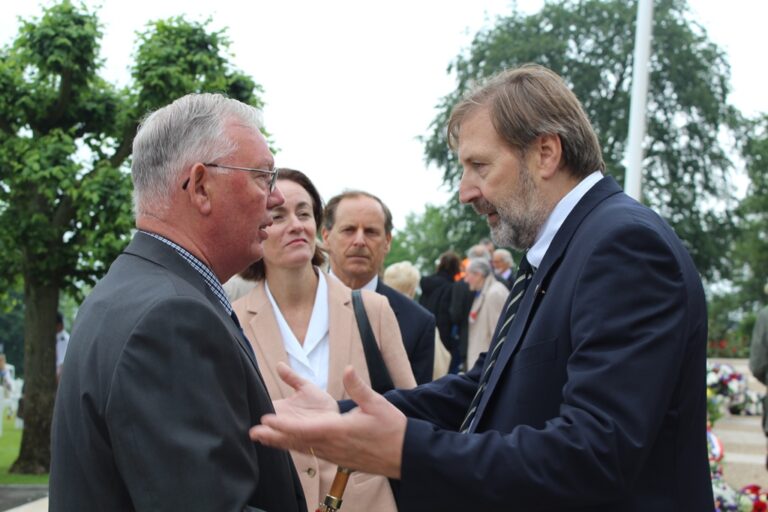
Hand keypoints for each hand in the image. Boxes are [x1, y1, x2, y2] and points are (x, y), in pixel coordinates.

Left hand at [250, 365, 405, 478]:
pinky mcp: (339, 459)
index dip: (284, 425)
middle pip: (298, 442)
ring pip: (303, 449)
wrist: (406, 455)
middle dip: (274, 437)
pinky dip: (297, 448)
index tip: (267, 420)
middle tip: (253, 433)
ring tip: (264, 439)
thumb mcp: (377, 404)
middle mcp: (333, 446)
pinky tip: (289, 445)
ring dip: (282, 443)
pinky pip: (313, 453)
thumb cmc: (392, 429)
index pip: (305, 429)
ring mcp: (335, 455)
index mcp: (340, 431)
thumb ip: (358, 387)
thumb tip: (347, 369)